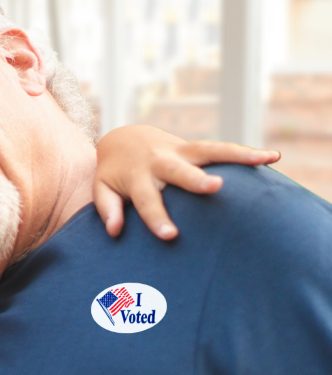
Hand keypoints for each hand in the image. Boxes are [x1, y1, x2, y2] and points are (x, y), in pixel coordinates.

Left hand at [93, 125, 279, 238]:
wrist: (123, 139)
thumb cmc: (114, 173)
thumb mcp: (103, 189)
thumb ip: (107, 209)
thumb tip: (114, 231)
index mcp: (137, 176)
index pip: (147, 201)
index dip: (157, 218)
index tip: (170, 236)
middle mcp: (160, 161)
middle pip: (179, 171)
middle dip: (196, 179)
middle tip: (214, 188)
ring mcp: (180, 151)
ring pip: (209, 151)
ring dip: (236, 155)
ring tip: (264, 160)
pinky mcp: (195, 147)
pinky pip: (222, 148)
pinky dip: (245, 152)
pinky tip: (272, 158)